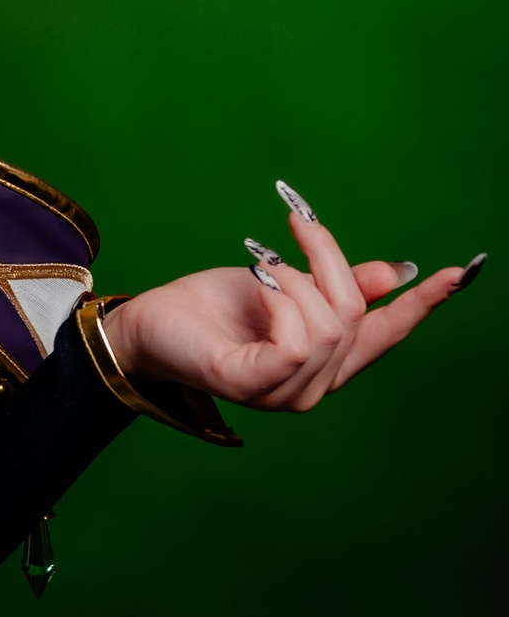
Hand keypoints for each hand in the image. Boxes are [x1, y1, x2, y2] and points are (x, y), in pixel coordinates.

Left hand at [107, 184, 482, 412]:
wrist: (150, 321)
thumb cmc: (213, 306)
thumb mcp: (287, 282)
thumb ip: (341, 283)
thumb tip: (397, 273)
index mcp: (327, 360)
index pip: (388, 332)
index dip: (425, 302)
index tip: (465, 268)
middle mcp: (314, 385)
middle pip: (357, 316)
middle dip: (330, 261)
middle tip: (295, 224)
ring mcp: (284, 393)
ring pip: (329, 325)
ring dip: (296, 277)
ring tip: (263, 265)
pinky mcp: (253, 386)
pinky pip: (295, 342)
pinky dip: (280, 301)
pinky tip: (258, 286)